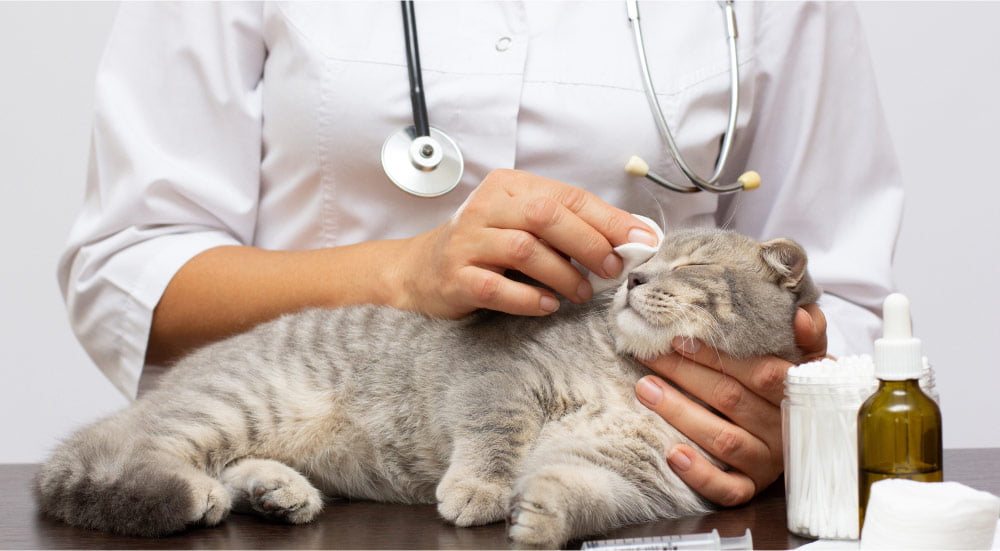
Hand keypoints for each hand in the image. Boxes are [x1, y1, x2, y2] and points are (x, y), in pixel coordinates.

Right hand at [395, 169, 657, 317]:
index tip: (641, 240)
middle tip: (612, 269)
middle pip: (546, 216)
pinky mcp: (455, 276)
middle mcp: (485, 208)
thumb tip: (630, 237)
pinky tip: (547, 306)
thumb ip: (567, 227)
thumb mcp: (523, 225)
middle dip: (588, 243)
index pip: (567, 196)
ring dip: (562, 274)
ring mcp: (467, 241)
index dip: (609, 219)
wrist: (419, 271)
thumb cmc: (485, 248)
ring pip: (524, 250)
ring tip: (580, 293)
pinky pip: (496, 287)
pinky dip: (528, 299)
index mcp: (509, 187)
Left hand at [634, 304, 827, 505]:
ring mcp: (768, 461)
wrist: (817, 439)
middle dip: (685, 374)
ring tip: (646, 390)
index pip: (761, 371)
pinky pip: (728, 489)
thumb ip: (809, 332)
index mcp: (798, 392)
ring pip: (724, 440)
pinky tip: (673, 455)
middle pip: (731, 399)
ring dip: (681, 413)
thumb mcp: (807, 356)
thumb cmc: (791, 384)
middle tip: (648, 356)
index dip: (718, 355)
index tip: (678, 339)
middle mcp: (784, 428)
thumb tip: (799, 316)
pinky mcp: (752, 487)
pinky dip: (700, 474)